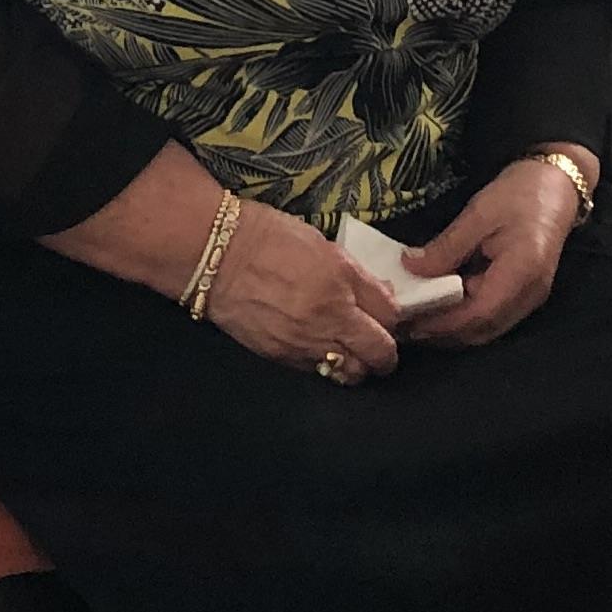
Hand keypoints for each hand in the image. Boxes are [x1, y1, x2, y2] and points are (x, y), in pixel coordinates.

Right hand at [202, 202, 401, 377]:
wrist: (216, 256)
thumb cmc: (270, 239)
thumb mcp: (323, 245)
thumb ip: (358, 276)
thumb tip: (383, 296)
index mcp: (340, 288)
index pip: (390, 319)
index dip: (395, 320)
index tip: (390, 318)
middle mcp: (326, 323)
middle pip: (377, 355)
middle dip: (385, 354)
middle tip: (379, 345)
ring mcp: (302, 345)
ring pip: (349, 373)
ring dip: (356, 364)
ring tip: (349, 350)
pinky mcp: (280, 358)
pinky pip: (317, 371)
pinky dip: (326, 364)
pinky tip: (319, 348)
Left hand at [402, 158, 586, 346]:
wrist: (557, 185)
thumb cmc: (520, 193)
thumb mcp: (478, 214)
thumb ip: (446, 246)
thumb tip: (410, 267)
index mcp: (522, 274)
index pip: (479, 314)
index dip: (442, 323)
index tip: (408, 320)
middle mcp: (529, 295)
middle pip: (481, 329)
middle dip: (442, 332)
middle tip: (403, 323)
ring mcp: (528, 299)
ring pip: (485, 327)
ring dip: (451, 327)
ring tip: (415, 316)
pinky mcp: (523, 295)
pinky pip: (490, 315)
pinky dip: (463, 315)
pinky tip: (440, 303)